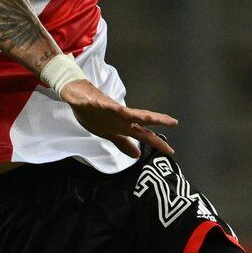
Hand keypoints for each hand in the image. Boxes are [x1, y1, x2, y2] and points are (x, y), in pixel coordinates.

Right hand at [62, 79, 177, 156]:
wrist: (78, 97)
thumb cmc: (94, 114)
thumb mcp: (109, 134)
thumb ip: (123, 143)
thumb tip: (137, 155)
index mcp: (124, 126)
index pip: (144, 135)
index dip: (157, 142)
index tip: (170, 151)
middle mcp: (123, 118)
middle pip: (142, 121)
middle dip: (157, 122)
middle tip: (173, 122)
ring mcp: (112, 110)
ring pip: (128, 112)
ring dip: (140, 115)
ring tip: (151, 117)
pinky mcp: (100, 103)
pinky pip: (107, 106)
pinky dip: (113, 109)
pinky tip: (119, 111)